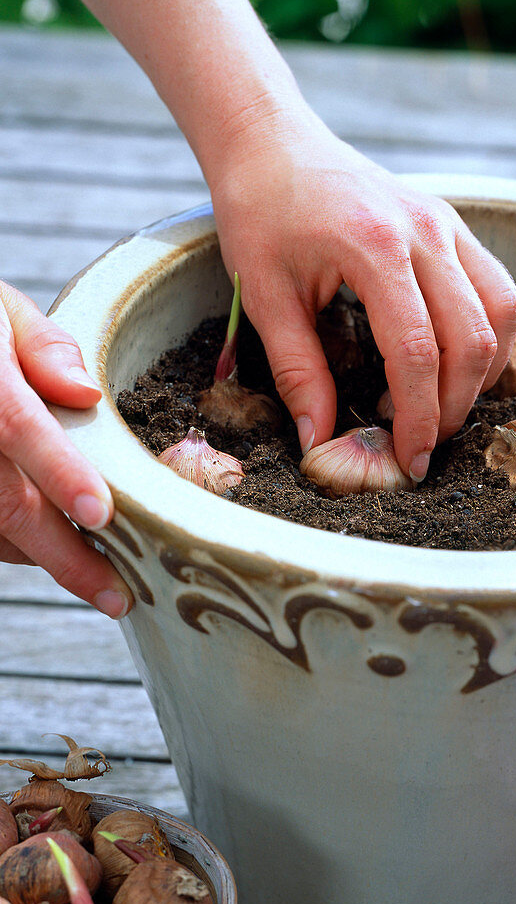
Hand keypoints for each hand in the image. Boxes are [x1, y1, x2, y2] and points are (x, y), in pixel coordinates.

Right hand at [0, 281, 132, 617]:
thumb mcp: (0, 309)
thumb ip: (46, 347)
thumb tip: (85, 393)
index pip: (19, 427)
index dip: (60, 473)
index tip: (100, 514)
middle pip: (6, 502)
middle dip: (64, 556)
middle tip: (116, 594)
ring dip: (45, 558)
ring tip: (101, 583)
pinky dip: (16, 546)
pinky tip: (56, 553)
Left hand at [209, 121, 515, 480]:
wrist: (274, 143)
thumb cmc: (261, 214)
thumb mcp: (264, 297)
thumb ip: (297, 373)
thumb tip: (321, 441)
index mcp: (374, 246)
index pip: (417, 352)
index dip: (419, 417)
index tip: (408, 459)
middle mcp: (426, 231)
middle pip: (472, 340)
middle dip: (454, 407)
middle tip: (424, 443)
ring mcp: (449, 224)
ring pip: (502, 313)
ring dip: (482, 373)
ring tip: (443, 406)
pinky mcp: (456, 225)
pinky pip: (498, 290)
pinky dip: (490, 336)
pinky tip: (458, 363)